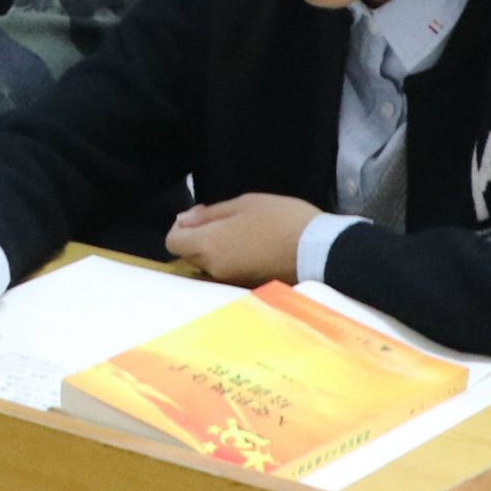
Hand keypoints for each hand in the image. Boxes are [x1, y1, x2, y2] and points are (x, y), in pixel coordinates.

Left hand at [166, 193, 321, 284]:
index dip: (180, 226)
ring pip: (208, 264)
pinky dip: (231, 259)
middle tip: (223, 218)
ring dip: (215, 248)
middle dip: (198, 236)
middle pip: (189, 254)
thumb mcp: (244, 204)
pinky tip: (252, 245)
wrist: (317, 250)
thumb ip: (209, 214)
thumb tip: (184, 220)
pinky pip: (227, 272)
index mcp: (210, 245)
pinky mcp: (246, 286)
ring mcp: (230, 280)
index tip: (200, 214)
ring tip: (241, 230)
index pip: (173, 242)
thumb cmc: (280, 219)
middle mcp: (215, 268)